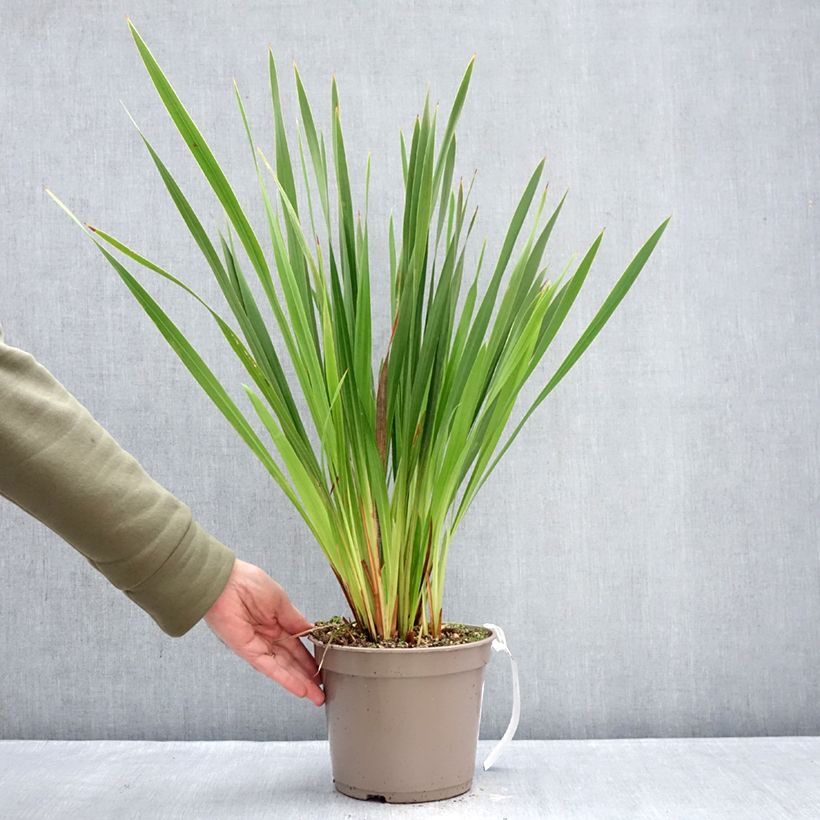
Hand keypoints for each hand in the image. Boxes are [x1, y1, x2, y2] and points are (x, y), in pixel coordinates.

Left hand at [204, 559, 324, 705]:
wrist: (224, 582)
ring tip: (315, 696)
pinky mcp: (247, 651)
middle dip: (307, 676)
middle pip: (291, 660)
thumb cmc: (247, 583)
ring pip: (282, 668)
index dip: (309, 658)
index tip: (322, 669)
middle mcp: (267, 636)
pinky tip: (298, 688)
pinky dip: (284, 678)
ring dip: (299, 683)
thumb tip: (311, 631)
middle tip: (321, 691)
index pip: (296, 645)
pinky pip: (269, 667)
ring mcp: (257, 645)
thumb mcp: (281, 600)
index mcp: (275, 621)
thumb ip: (295, 620)